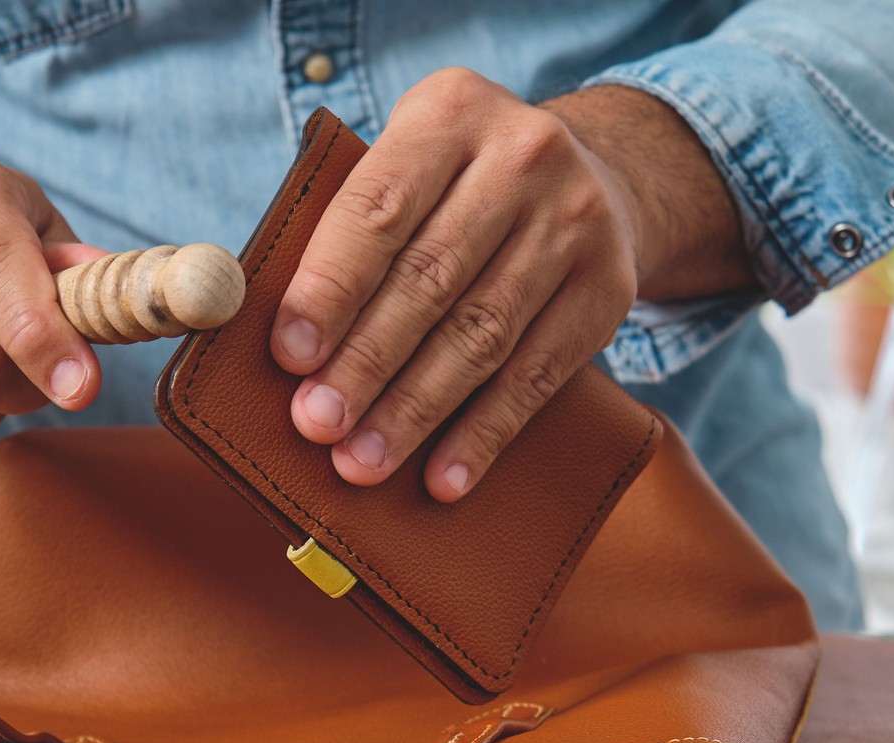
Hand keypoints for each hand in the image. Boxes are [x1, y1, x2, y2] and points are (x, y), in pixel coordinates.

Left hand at [272, 70, 645, 501]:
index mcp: (451, 113)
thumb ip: (353, 228)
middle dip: (365, 362)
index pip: (378, 209)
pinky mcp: (609, 289)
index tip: (289, 357)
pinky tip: (443, 478)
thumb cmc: (463, 187)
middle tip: (317, 425)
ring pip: (482, 334)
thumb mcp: (414, 162)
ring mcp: (576, 223)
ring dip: (415, 410)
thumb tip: (283, 344)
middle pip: (430, 278)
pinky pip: (536, 375)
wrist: (600, 177)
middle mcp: (523, 157)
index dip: (330, 288)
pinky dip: (484, 433)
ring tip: (362, 462)